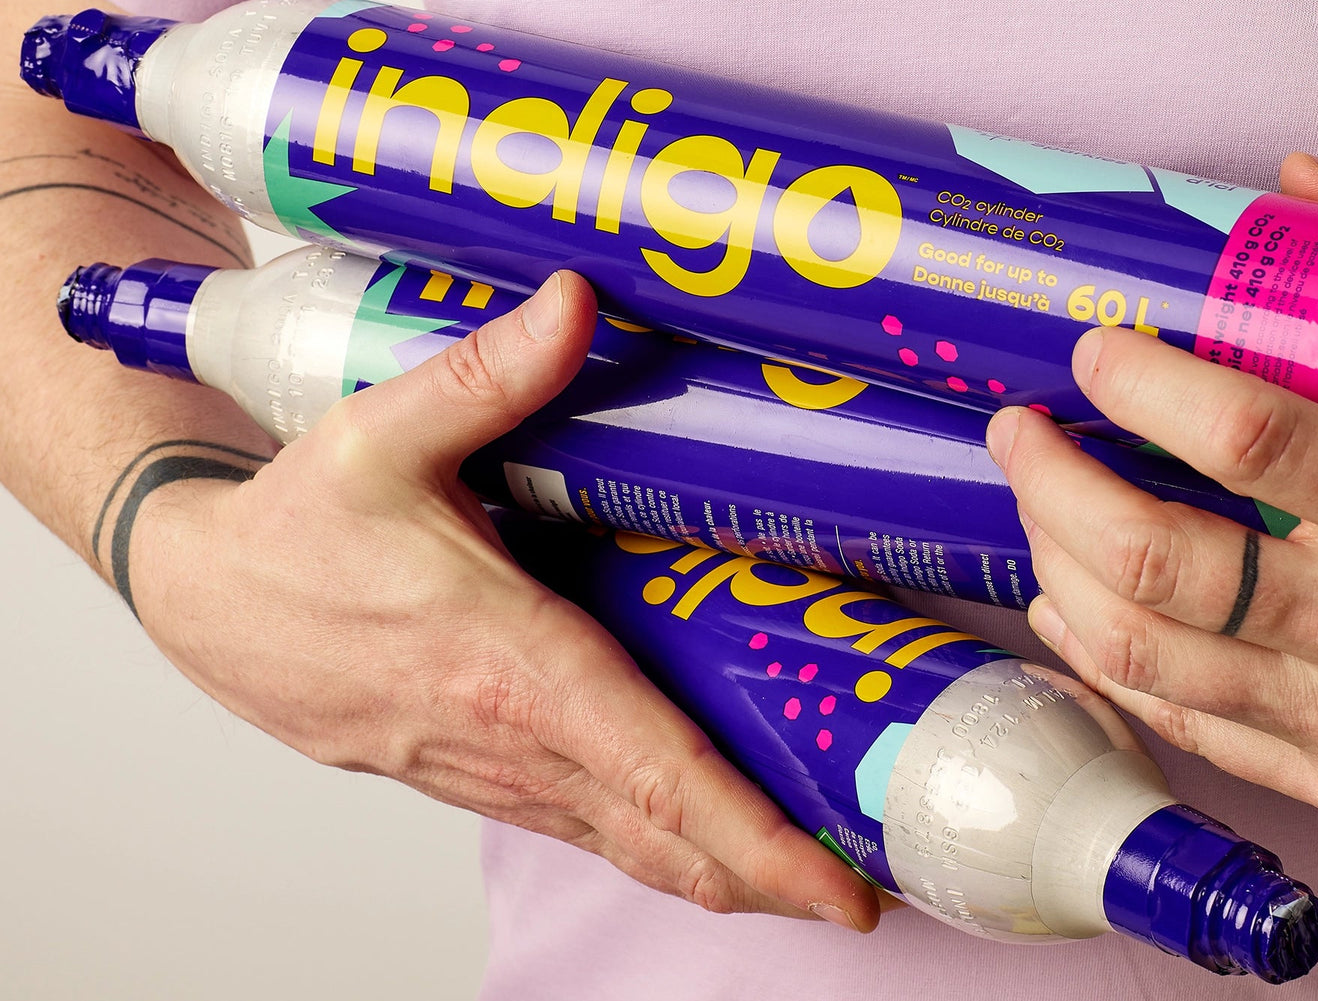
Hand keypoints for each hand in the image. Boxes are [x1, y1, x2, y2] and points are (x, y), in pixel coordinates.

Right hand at [126, 272, 881, 929]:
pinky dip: (658, 852)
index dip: (752, 837)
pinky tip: (707, 851)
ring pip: (627, 847)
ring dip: (722, 874)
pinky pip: (586, 830)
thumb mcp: (378, 433)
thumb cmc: (295, 527)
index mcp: (507, 662)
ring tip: (815, 880)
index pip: (655, 771)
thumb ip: (486, 374)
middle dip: (769, 879)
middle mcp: (510, 738)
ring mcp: (492, 771)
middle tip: (868, 896)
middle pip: (663, 838)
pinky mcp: (478, 776)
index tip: (832, 886)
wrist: (208, 600)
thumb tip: (575, 302)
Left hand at [988, 156, 1317, 819]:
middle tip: (1018, 429)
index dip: (1142, 386)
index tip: (1094, 354)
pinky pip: (1172, 716)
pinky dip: (1095, 653)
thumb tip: (1307, 182)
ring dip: (1054, 562)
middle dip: (1052, 481)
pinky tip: (1066, 597)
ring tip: (1031, 503)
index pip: (1244, 436)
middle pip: (1155, 555)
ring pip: (1139, 643)